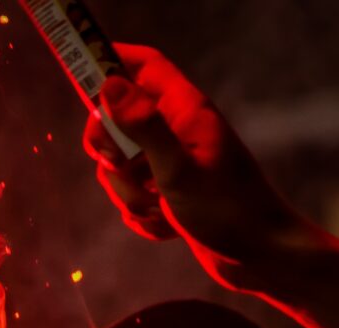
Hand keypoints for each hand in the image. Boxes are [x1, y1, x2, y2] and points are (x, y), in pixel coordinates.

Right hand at [87, 45, 311, 289]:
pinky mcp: (169, 192)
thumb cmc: (229, 212)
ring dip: (128, 194)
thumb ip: (143, 127)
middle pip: (118, 120)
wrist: (259, 256)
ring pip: (120, 166)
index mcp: (186, 112)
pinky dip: (141, 215)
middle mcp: (178, 131)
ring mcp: (172, 162)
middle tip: (122, 167)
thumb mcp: (178, 170)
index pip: (144, 66)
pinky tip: (168, 227)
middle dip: (109, 150)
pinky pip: (132, 196)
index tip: (79, 71)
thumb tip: (108, 86)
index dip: (111, 61)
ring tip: (161, 208)